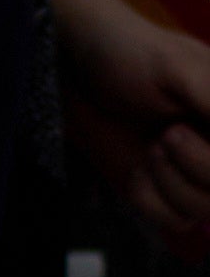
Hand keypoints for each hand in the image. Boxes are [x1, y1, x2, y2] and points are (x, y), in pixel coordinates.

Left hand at [60, 0, 209, 255]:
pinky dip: (152, 199)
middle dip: (201, 165)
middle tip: (168, 134)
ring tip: (154, 146)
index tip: (182, 131)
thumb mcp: (177, 66)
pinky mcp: (167, 191)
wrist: (80, 69)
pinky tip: (139, 171)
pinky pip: (176, 220)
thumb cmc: (130, 55)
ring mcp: (199, 172)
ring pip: (206, 208)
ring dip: (173, 182)